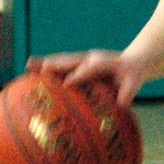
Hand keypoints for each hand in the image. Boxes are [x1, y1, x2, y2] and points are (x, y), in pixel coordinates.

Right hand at [27, 50, 146, 106]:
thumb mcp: (134, 83)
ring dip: (45, 62)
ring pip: (62, 60)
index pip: (91, 68)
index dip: (79, 75)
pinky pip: (60, 65)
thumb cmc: (132, 76)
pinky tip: (30, 72)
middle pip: (71, 60)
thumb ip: (127, 93)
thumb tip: (120, 104)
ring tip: (29, 65)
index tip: (67, 84)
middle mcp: (91, 58)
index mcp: (105, 62)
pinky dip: (45, 67)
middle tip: (41, 68)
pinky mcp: (76, 63)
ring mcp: (82, 59)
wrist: (131, 61)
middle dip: (56, 64)